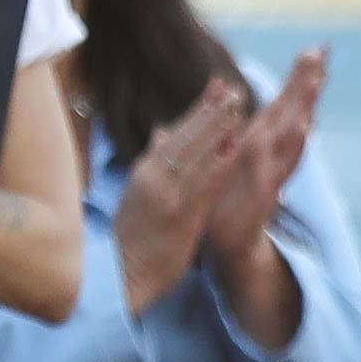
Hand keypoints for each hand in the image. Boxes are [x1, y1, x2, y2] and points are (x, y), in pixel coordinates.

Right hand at [120, 80, 248, 312]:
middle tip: (233, 86)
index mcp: (147, 171)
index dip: (199, 109)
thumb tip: (162, 129)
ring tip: (238, 105)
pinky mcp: (180, 214)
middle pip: (186, 136)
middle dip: (211, 110)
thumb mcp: (139, 193)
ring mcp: (167, 194)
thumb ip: (155, 160)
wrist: (122, 275)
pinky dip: (218, 162)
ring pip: (196, 153)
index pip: (176, 132)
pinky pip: (203, 183)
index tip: (218, 85)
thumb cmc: (132, 237)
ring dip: (217, 127)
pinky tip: (234, 147)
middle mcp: (155, 176)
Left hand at [206, 49, 326, 273]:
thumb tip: (247, 109)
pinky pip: (281, 166)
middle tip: (323, 51)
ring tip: (318, 79)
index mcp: (260, 140)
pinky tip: (306, 128)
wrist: (227, 242)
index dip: (300, 78)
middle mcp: (270, 151)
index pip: (284, 103)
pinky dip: (294, 147)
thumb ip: (245, 131)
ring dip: (305, 106)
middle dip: (307, 82)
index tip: (317, 49)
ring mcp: (271, 170)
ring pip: (291, 133)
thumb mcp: (235, 157)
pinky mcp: (266, 192)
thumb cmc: (229, 197)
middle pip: (293, 110)